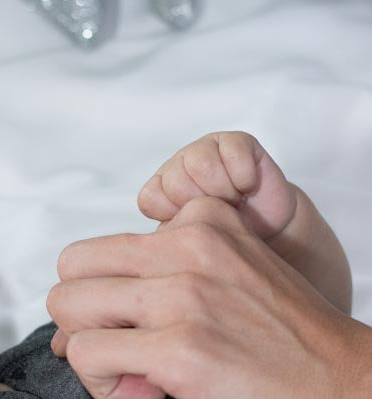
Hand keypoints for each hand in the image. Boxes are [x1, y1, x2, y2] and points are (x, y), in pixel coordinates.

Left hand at [46, 197, 371, 398]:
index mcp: (203, 223)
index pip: (98, 251)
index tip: (150, 332)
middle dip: (84, 323)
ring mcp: (184, 295)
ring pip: (68, 308)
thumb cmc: (292, 357)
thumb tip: (79, 324)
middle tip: (127, 355)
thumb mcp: (233, 285)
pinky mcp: (181, 349)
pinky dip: (107, 387)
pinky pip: (87, 356)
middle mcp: (189, 247)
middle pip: (71, 272)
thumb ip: (170, 281)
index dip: (109, 302)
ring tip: (140, 378)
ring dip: (91, 357)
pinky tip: (153, 395)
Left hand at [138, 131, 295, 240]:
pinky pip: (233, 153)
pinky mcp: (236, 142)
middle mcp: (178, 166)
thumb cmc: (221, 242)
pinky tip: (247, 187)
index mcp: (160, 190)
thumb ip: (159, 244)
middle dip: (203, 206)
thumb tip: (138, 251)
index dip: (174, 215)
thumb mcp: (183, 251)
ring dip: (223, 191)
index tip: (193, 226)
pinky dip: (243, 178)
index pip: (150, 197)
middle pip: (175, 181)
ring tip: (233, 202)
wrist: (265, 236)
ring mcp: (206, 149)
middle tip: (218, 213)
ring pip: (201, 164)